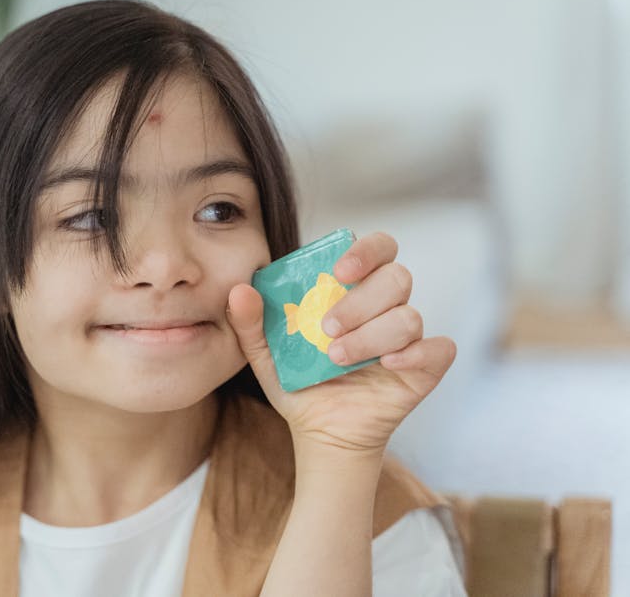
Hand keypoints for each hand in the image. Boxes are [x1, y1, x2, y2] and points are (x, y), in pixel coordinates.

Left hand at [226, 232, 456, 455]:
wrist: (317, 430)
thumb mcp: (265, 353)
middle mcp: (386, 305)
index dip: (366, 251)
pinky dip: (416, 354)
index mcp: (355, 288)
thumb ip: (250, 321)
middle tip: (327, 328)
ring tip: (336, 358)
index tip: (339, 272)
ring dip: (371, 336)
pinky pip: (439, 349)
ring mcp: (408, 337)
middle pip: (396, 278)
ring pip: (409, 316)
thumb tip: (240, 290)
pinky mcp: (424, 367)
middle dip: (361, 301)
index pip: (378, 248)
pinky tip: (387, 365)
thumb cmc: (297, 381)